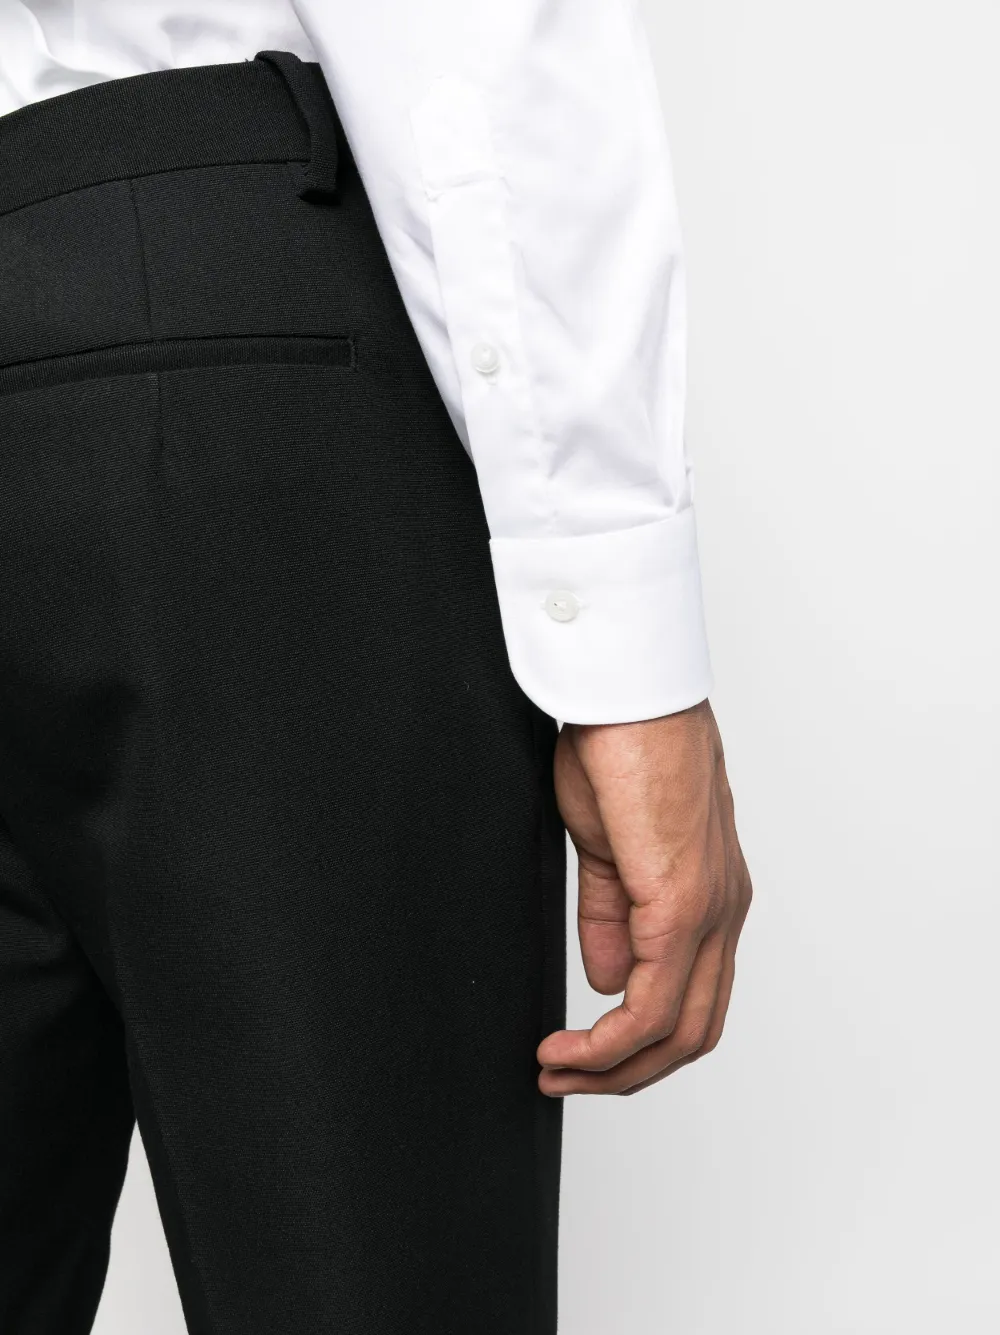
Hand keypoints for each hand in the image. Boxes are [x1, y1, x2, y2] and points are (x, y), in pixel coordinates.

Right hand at [537, 700, 751, 1095]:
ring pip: (680, 1030)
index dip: (636, 1043)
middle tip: (565, 1079)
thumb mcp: (608, 848)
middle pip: (694, 1032)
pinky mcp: (682, 902)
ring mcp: (710, 910)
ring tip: (558, 1072)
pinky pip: (653, 1002)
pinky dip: (610, 1040)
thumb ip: (611, 916)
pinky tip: (568, 1046)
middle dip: (628, 1073)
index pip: (690, 999)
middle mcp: (723, 911)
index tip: (576, 1054)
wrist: (626, 692)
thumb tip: (607, 980)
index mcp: (709, 896)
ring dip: (615, 1068)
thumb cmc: (619, 747)